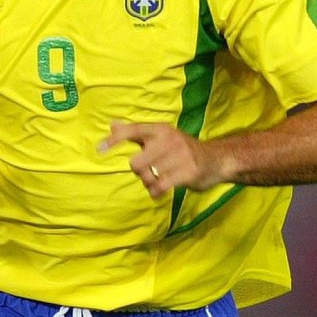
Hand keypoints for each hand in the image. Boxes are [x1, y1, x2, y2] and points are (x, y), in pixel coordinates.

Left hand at [99, 122, 229, 198]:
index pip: (133, 131)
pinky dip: (155, 192)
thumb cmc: (182, 149)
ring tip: (158, 180)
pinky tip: (159, 190)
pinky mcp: (188, 172)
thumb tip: (111, 124)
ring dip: (149, 183)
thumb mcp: (161, 136)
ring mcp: (180, 155)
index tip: (99, 149)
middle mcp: (169, 139)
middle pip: (136, 163)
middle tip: (149, 172)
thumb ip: (136, 132)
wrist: (217, 159)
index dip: (114, 140)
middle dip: (139, 172)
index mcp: (160, 129)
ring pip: (148, 177)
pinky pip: (160, 187)